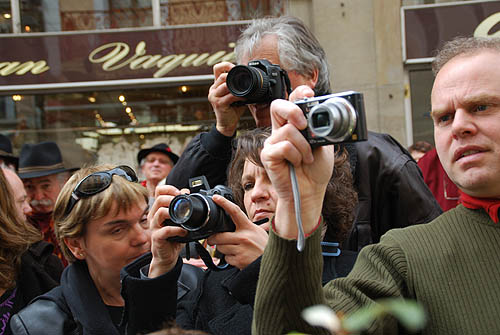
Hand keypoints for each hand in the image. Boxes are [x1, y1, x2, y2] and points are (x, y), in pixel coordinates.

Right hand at [148, 185, 187, 277]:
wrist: (167, 256)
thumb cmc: (173, 237)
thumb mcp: (179, 220)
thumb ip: (182, 206)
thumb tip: (186, 191)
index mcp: (158, 209)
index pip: (159, 191)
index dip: (170, 189)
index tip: (180, 194)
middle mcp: (154, 216)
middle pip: (159, 199)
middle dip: (173, 199)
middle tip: (183, 204)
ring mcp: (154, 227)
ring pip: (160, 212)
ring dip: (175, 213)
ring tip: (184, 218)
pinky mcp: (157, 237)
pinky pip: (166, 230)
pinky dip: (177, 229)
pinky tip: (184, 231)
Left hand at [206, 194, 268, 269]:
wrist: (274, 262)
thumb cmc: (264, 246)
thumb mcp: (257, 232)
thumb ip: (244, 227)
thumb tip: (230, 223)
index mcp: (249, 227)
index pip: (235, 212)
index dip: (224, 203)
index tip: (216, 198)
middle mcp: (244, 237)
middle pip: (220, 235)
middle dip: (213, 239)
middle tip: (213, 240)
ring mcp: (241, 249)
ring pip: (221, 248)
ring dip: (224, 250)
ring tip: (235, 250)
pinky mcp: (239, 260)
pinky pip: (227, 259)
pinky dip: (230, 259)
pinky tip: (239, 258)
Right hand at [209, 62, 246, 136]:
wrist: (227, 125)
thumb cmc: (232, 109)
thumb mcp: (234, 95)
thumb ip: (238, 86)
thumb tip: (250, 77)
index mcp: (216, 85)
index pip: (217, 68)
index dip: (226, 65)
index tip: (236, 68)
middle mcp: (213, 89)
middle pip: (222, 75)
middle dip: (233, 76)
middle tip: (244, 79)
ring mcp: (214, 96)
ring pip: (225, 84)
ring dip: (237, 86)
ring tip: (245, 89)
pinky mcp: (218, 103)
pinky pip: (230, 96)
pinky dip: (239, 96)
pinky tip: (244, 97)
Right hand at [260, 85, 334, 238]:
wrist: (311, 191)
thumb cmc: (316, 170)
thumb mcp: (324, 144)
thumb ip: (320, 129)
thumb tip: (324, 116)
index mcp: (293, 125)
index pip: (290, 101)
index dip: (298, 93)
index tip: (309, 93)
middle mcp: (280, 131)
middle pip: (276, 106)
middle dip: (292, 110)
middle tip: (305, 124)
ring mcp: (272, 143)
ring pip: (288, 131)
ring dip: (304, 146)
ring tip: (307, 158)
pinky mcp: (268, 156)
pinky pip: (284, 146)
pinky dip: (296, 155)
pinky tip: (297, 163)